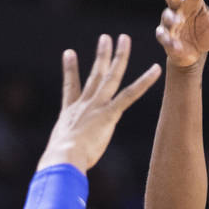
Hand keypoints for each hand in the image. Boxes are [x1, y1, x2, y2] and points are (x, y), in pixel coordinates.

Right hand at [37, 34, 160, 172]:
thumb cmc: (58, 163)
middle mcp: (84, 105)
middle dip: (101, 55)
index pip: (71, 88)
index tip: (70, 53)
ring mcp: (97, 107)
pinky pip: (130, 94)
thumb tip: (53, 170)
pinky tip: (155, 69)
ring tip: (124, 39)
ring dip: (119, 57)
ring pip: (110, 77)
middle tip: (105, 38)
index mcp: (70, 114)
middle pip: (95, 75)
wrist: (62, 159)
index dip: (70, 70)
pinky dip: (144, 82)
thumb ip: (60, 157)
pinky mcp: (109, 114)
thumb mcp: (58, 157)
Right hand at [156, 0, 208, 67]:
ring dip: (171, 19)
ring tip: (177, 22)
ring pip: (167, 16)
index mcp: (193, 1)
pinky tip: (176, 46)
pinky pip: (164, 37)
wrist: (192, 54)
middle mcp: (179, 9)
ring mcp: (171, 24)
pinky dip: (169, 41)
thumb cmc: (203, 33)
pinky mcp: (167, 39)